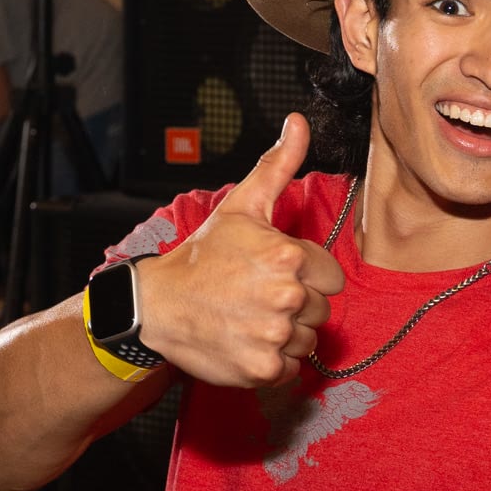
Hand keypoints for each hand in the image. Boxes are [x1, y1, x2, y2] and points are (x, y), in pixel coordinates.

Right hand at [130, 115, 344, 391]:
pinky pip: (290, 368)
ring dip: (286, 334)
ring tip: (251, 318)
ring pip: (308, 340)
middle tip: (257, 296)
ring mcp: (274, 335)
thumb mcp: (241, 206)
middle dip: (297, 304)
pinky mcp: (263, 369)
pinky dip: (272, 361)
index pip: (332, 276)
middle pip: (322, 309)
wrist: (158, 306)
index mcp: (289, 256)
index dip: (306, 275)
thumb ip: (278, 165)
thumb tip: (298, 122)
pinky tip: (246, 341)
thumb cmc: (201, 256)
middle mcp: (287, 297)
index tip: (274, 274)